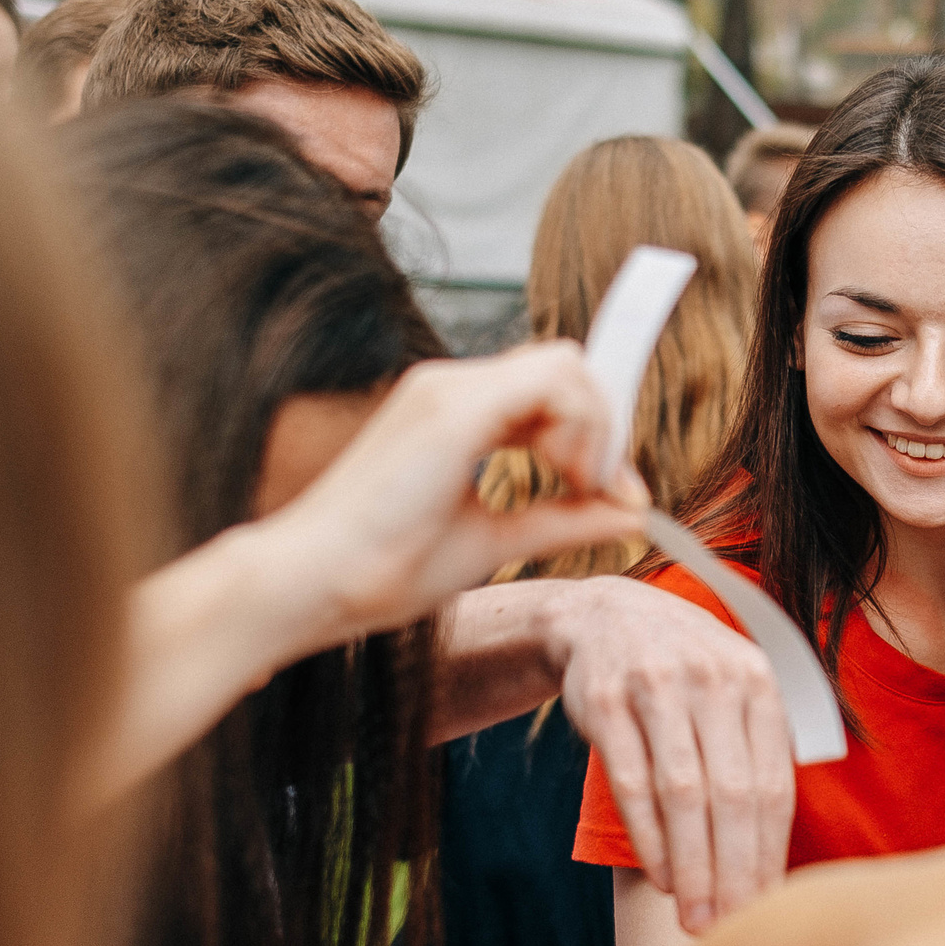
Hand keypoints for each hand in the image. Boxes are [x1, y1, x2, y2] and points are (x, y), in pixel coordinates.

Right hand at [100, 345, 647, 812]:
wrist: (312, 582)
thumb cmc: (382, 568)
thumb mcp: (494, 540)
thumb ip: (562, 520)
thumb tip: (632, 514)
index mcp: (453, 412)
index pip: (547, 389)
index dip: (594, 431)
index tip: (610, 492)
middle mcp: (449, 386)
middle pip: (564, 366)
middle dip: (603, 423)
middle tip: (601, 488)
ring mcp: (448, 389)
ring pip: (564, 363)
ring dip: (593, 423)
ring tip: (580, 486)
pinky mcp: (452, 406)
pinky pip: (550, 378)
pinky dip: (580, 423)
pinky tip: (570, 476)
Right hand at [551, 576, 794, 930]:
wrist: (607, 616)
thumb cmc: (687, 673)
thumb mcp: (738, 687)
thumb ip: (763, 752)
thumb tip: (777, 856)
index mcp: (759, 682)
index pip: (773, 784)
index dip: (769, 854)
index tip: (767, 908)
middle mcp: (713, 680)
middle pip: (731, 796)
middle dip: (733, 871)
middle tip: (729, 928)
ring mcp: (657, 687)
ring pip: (682, 794)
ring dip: (691, 865)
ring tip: (696, 917)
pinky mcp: (605, 701)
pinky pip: (631, 782)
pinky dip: (649, 836)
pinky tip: (661, 875)